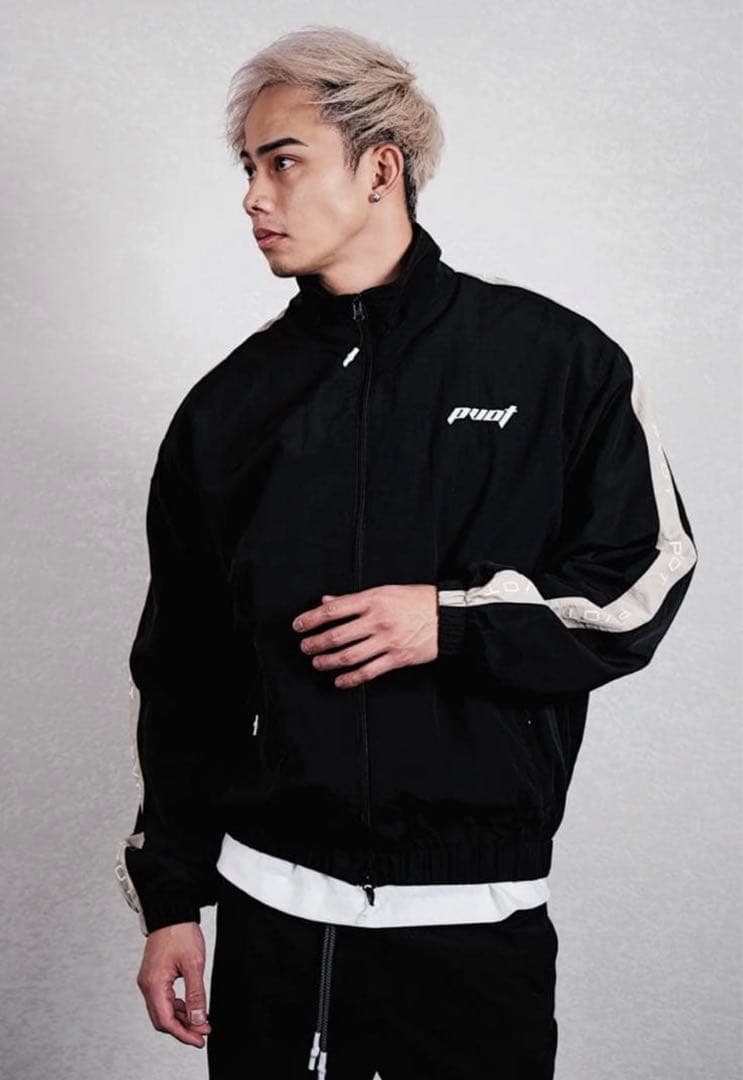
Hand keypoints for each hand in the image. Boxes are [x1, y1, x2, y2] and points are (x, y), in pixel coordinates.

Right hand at [136, 922, 211, 1047]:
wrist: (171, 911)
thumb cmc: (180, 932)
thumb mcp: (193, 964)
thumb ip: (195, 994)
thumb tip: (198, 1019)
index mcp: (154, 984)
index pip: (166, 1021)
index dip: (183, 1034)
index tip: (199, 1039)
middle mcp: (147, 985)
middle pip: (162, 1019)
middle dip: (183, 1028)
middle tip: (203, 1032)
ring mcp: (149, 981)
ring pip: (163, 1010)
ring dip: (182, 1018)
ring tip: (201, 1020)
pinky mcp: (154, 976)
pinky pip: (164, 999)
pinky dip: (178, 1006)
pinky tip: (191, 1007)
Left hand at [292, 584, 438, 687]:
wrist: (447, 616)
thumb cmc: (416, 601)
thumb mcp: (385, 591)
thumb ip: (353, 599)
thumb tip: (327, 601)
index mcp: (373, 599)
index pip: (334, 610)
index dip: (311, 618)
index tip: (298, 625)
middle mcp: (378, 620)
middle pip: (337, 635)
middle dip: (316, 643)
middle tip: (304, 647)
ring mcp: (388, 640)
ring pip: (350, 655)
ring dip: (328, 661)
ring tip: (317, 663)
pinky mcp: (398, 658)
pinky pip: (369, 671)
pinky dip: (351, 679)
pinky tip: (339, 681)